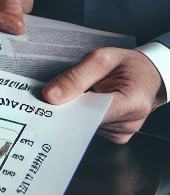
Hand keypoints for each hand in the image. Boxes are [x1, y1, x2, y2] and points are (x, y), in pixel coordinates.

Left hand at [43, 47, 167, 142]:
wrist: (146, 74)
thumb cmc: (127, 64)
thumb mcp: (100, 59)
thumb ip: (75, 77)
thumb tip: (51, 96)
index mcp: (132, 102)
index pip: (90, 114)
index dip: (67, 107)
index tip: (49, 101)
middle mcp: (130, 122)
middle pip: (85, 121)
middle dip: (69, 106)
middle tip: (59, 91)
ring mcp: (123, 131)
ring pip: (85, 125)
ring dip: (77, 109)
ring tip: (83, 92)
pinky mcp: (116, 135)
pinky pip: (90, 127)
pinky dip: (84, 114)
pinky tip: (89, 101)